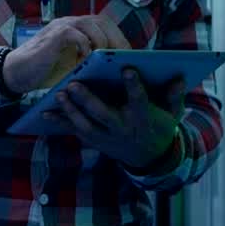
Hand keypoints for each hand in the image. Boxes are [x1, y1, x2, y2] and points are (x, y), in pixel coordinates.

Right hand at [2, 15, 129, 94]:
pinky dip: (85, 48)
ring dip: (103, 43)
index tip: (130, 55)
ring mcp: (63, 26)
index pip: (106, 25)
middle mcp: (72, 22)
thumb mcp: (74, 63)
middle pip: (103, 21)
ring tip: (106, 61)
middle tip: (124, 58)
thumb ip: (90, 59)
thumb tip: (116, 67)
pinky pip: (77, 35)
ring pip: (93, 25)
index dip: (120, 38)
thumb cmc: (47, 70)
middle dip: (117, 39)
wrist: (17, 72)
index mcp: (78, 27)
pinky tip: (85, 62)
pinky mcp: (55, 35)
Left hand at [44, 69, 185, 170]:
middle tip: (74, 84)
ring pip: (86, 125)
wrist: (149, 157)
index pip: (139, 100)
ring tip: (58, 94)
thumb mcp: (172, 113)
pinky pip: (75, 132)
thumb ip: (174, 95)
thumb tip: (180, 77)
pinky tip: (44, 112)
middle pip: (103, 114)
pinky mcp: (95, 141)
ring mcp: (107, 137)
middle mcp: (123, 128)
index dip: (134, 85)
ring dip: (70, 111)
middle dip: (88, 100)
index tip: (128, 68)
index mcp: (142, 117)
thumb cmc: (160, 126)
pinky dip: (60, 123)